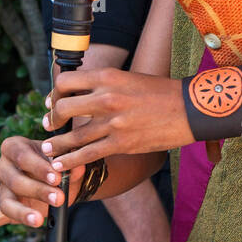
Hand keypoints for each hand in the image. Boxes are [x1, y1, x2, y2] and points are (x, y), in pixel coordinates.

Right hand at [0, 135, 84, 239]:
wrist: (65, 177)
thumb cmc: (62, 162)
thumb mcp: (68, 158)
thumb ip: (70, 162)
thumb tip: (76, 168)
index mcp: (14, 147)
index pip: (21, 156)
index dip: (38, 168)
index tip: (57, 178)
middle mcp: (3, 166)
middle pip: (14, 180)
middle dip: (38, 190)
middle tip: (59, 198)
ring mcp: (3, 188)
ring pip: (6, 201)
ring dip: (22, 212)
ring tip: (38, 220)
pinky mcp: (6, 206)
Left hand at [41, 68, 193, 170]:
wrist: (191, 109)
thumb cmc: (163, 93)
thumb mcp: (130, 79)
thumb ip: (107, 85)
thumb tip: (84, 94)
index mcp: (108, 77)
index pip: (65, 82)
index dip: (54, 93)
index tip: (53, 102)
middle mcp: (106, 98)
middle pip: (63, 107)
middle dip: (52, 118)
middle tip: (50, 125)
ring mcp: (113, 123)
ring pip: (72, 136)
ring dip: (57, 144)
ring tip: (50, 148)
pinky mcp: (121, 144)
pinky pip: (87, 154)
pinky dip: (70, 160)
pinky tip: (61, 165)